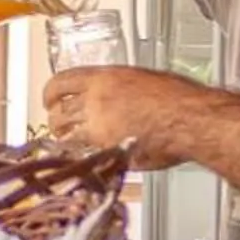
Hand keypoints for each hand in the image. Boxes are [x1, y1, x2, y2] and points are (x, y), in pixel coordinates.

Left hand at [42, 66, 205, 163]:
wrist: (189, 120)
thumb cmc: (178, 99)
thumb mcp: (145, 80)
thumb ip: (123, 89)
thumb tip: (118, 97)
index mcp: (104, 79)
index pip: (62, 82)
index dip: (51, 92)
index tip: (49, 98)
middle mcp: (95, 101)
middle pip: (59, 112)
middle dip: (55, 120)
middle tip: (58, 125)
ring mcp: (99, 128)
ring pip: (67, 137)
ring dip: (64, 141)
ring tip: (68, 145)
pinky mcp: (108, 152)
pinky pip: (85, 157)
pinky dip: (82, 159)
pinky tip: (87, 160)